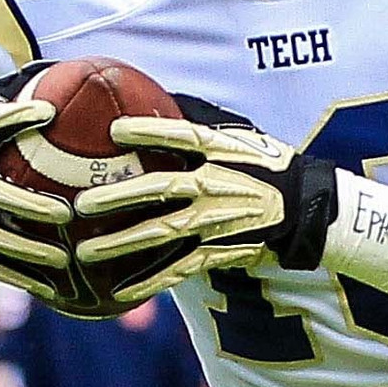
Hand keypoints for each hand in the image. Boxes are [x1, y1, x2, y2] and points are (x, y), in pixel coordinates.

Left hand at [62, 110, 337, 307]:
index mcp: (221, 152)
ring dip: (121, 243)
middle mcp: (216, 185)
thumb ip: (201, 122)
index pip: (181, 137)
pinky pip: (179, 269)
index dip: (148, 132)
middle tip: (80, 203)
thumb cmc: (266, 165)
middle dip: (118, 195)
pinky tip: (120, 292)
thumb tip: (159, 94)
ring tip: (86, 251)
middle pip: (160, 189)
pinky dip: (150, 282)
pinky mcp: (218, 251)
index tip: (113, 131)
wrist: (306, 209)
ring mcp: (215, 222)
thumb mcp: (241, 136)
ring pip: (162, 233)